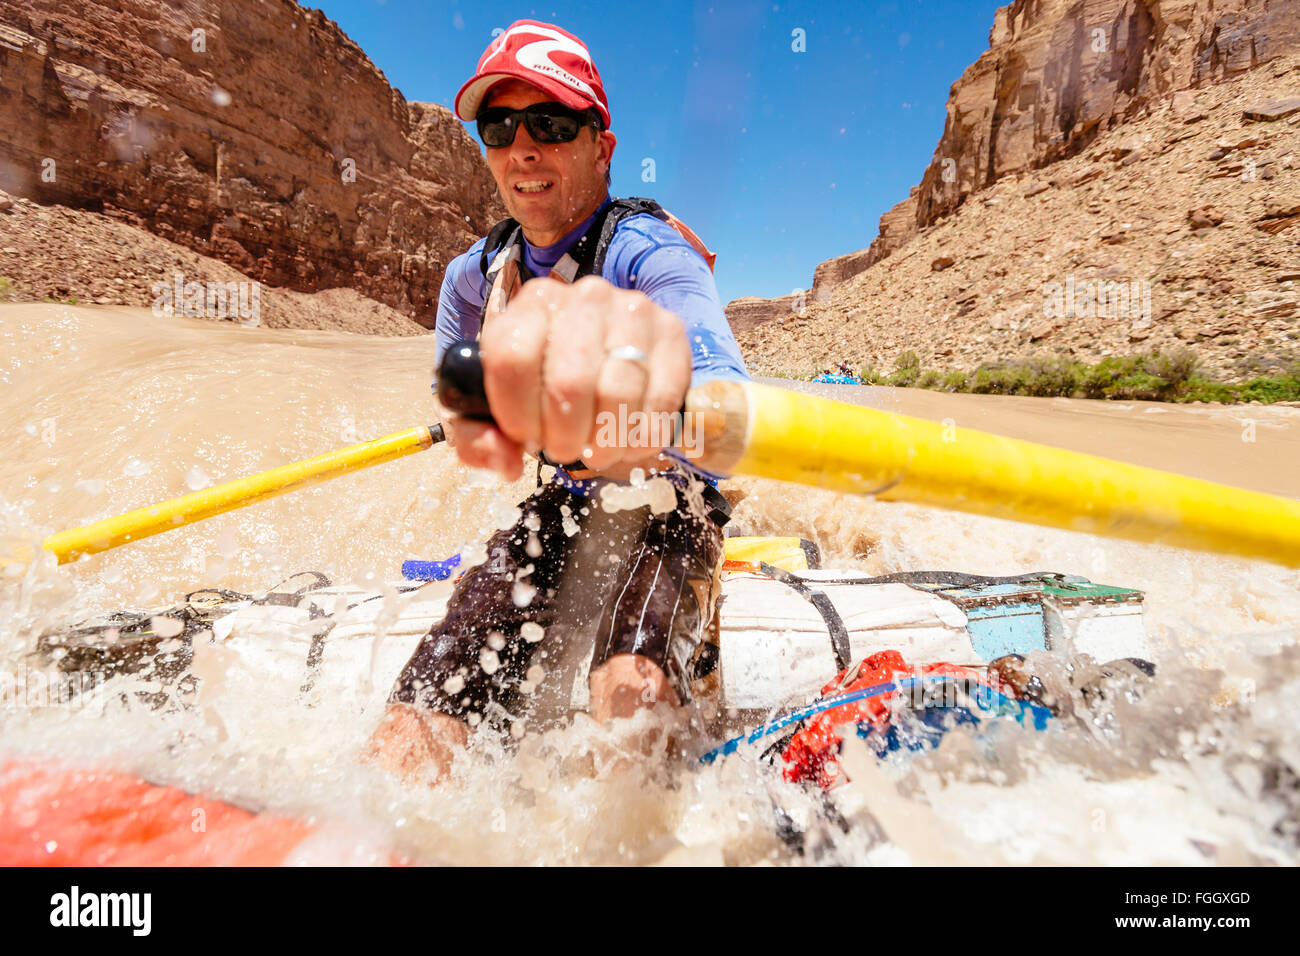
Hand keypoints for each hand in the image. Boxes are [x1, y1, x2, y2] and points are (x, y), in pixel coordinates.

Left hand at [450, 276, 691, 479]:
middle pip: (568, 383)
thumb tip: (504, 461)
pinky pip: (662, 399)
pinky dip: (644, 436)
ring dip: (606, 442)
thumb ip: (479, 439)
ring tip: (599, 450)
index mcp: (531, 306)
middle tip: (565, 451)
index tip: (525, 437)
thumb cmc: (544, 389)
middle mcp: (584, 297)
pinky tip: (631, 440)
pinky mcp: (672, 332)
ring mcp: (632, 310)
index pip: (511, 359)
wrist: (607, 360)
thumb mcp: (496, 410)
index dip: (516, 414)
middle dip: (564, 437)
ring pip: (617, 394)